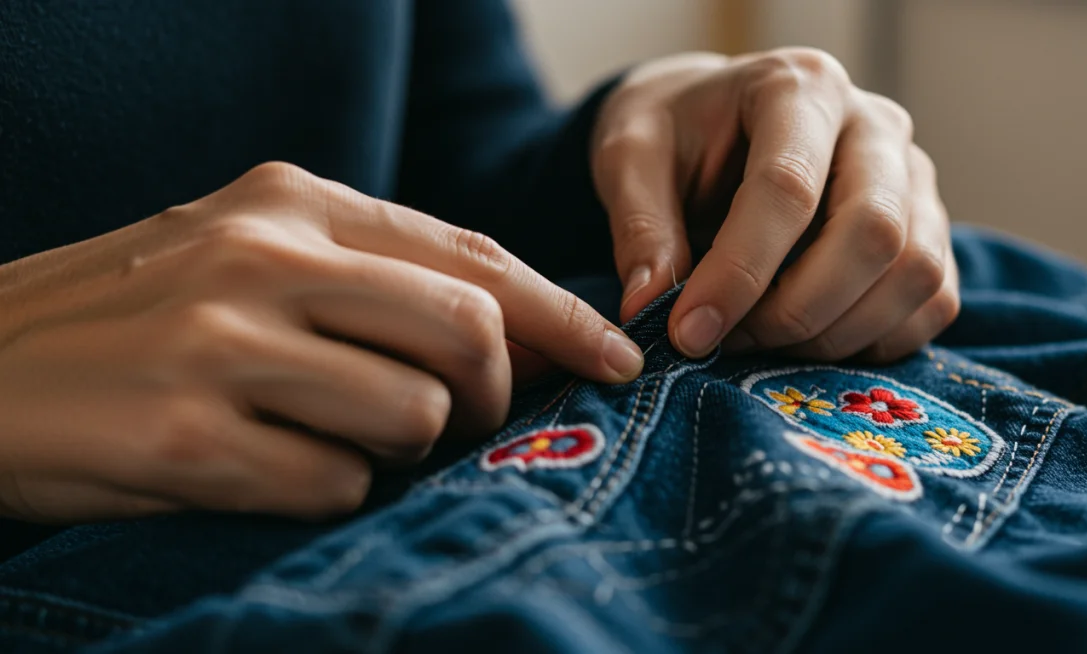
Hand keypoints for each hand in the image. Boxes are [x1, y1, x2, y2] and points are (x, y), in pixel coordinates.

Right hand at [0, 162, 642, 522]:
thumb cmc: (133, 314)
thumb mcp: (249, 252)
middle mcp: (261, 258)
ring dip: (400, 448)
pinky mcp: (184, 440)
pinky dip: (329, 492)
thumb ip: (373, 274)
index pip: (469, 255)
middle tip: (467, 419)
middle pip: (467, 332)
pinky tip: (266, 470)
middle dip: (492, 393)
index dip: (560, 314)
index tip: (616, 359)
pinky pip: (332, 485)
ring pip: (409, 416)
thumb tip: (512, 332)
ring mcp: (219, 347)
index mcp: (288, 201)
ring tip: (335, 438)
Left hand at [592, 49, 958, 361]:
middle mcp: (875, 125)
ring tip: (760, 340)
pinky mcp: (929, 230)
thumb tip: (651, 309)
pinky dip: (874, 342)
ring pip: (914, 273)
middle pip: (873, 233)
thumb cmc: (674, 134)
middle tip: (729, 341)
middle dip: (796, 310)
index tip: (689, 333)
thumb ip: (641, 227)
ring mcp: (914, 178)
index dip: (739, 273)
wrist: (715, 122)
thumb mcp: (630, 158)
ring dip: (835, 333)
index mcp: (800, 87)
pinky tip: (807, 342)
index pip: (788, 188)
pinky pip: (933, 302)